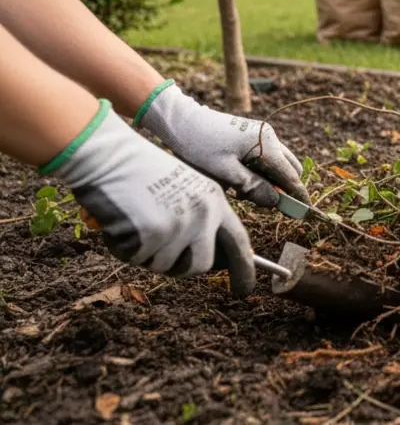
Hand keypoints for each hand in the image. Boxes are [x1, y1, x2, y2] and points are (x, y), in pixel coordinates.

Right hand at [46, 102, 254, 295]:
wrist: (109, 155)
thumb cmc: (140, 172)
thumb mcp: (183, 189)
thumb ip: (199, 219)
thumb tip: (207, 259)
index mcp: (214, 201)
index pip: (239, 242)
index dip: (244, 269)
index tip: (244, 290)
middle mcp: (203, 215)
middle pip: (200, 265)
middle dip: (180, 267)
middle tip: (157, 249)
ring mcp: (180, 225)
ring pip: (163, 265)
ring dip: (145, 253)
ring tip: (135, 220)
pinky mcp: (153, 235)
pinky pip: (136, 259)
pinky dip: (122, 247)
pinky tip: (119, 220)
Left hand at [139, 82, 309, 208]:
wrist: (182, 121)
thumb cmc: (200, 147)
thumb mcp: (225, 173)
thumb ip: (253, 187)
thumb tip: (277, 201)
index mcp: (266, 144)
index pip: (290, 176)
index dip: (298, 196)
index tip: (304, 213)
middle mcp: (270, 137)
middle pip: (290, 169)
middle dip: (282, 188)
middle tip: (261, 202)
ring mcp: (263, 135)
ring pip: (278, 164)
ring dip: (269, 180)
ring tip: (240, 190)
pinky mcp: (254, 136)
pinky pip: (266, 158)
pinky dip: (260, 171)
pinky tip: (238, 178)